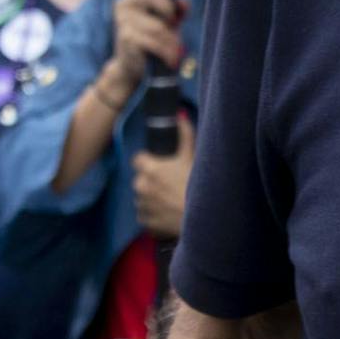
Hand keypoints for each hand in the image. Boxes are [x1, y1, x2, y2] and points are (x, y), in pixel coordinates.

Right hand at [101, 0, 182, 104]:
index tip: (174, 20)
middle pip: (162, 8)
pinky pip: (154, 43)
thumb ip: (176, 9)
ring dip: (173, 42)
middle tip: (175, 33)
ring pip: (160, 28)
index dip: (169, 4)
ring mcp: (123, 21)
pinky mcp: (126, 38)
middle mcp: (124, 4)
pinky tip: (172, 60)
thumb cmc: (149, 38)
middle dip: (173, 23)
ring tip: (178, 51)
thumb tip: (184, 4)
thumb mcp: (164, 21)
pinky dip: (167, 52)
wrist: (129, 65)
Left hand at [131, 121, 195, 236]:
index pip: (137, 159)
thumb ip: (184, 134)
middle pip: (140, 179)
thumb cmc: (196, 184)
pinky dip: (153, 213)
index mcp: (150, 169)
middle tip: (169, 182)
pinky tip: (167, 212)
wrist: (202, 217)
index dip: (148, 160)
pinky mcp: (145, 222)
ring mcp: (142, 206)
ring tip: (169, 198)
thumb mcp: (191, 156)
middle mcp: (141, 186)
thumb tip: (179, 115)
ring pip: (142, 197)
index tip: (159, 164)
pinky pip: (145, 214)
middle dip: (151, 180)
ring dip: (151, 197)